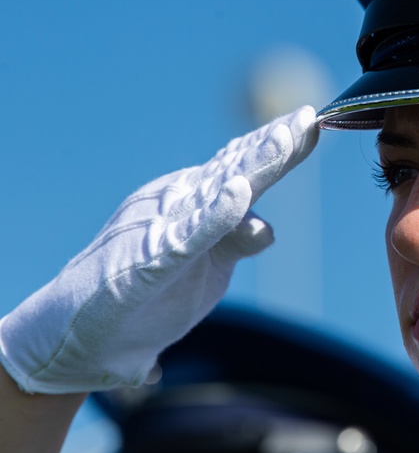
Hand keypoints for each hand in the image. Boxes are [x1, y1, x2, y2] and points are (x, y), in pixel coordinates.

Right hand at [0, 106, 318, 393]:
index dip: (274, 147)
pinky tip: (238, 195)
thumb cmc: (143, 297)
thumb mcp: (203, 270)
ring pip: (214, 192)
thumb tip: (266, 228)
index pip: (239, 168)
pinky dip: (215, 216)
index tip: (310, 122)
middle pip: (234, 170)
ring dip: (251, 166)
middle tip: (306, 117)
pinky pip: (188, 235)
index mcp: (192, 204)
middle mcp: (177, 206)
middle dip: (271, 145)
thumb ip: (235, 243)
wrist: (72, 334)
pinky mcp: (148, 262)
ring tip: (284, 141)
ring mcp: (162, 229)